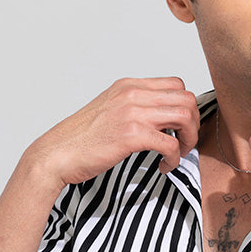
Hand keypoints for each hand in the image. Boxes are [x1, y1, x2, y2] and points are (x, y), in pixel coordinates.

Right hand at [24, 77, 200, 189]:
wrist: (57, 154)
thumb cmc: (81, 139)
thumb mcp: (109, 110)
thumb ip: (134, 107)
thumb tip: (160, 117)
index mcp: (128, 85)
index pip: (176, 85)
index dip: (185, 108)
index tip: (179, 128)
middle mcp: (132, 94)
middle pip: (186, 99)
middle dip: (193, 124)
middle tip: (184, 143)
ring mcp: (132, 113)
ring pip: (184, 116)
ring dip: (188, 139)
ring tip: (177, 154)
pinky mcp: (131, 135)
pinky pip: (170, 144)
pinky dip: (174, 158)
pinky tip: (163, 166)